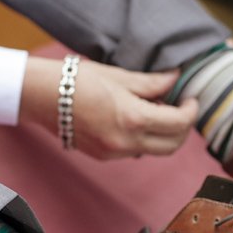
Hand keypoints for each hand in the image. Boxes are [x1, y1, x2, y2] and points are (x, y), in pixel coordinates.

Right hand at [21, 57, 198, 159]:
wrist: (41, 96)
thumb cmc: (78, 80)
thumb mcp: (119, 76)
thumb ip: (152, 83)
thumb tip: (175, 79)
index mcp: (133, 119)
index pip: (178, 123)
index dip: (191, 112)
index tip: (191, 99)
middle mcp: (126, 142)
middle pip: (173, 145)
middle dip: (183, 128)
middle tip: (182, 108)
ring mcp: (114, 153)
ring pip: (154, 150)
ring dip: (163, 134)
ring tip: (156, 110)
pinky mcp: (103, 156)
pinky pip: (135, 151)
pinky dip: (143, 138)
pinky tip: (136, 119)